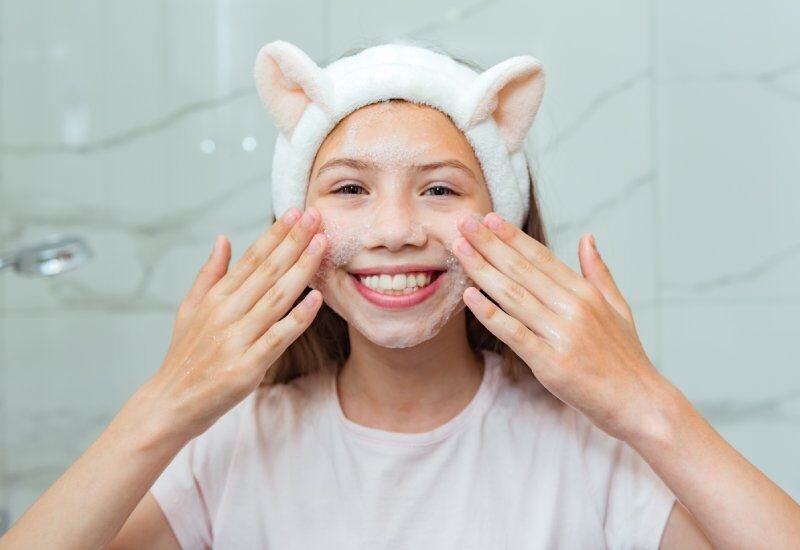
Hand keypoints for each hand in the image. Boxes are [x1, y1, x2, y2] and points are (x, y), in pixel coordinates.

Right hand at [147, 207, 327, 441]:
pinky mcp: (247, 367)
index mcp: (215, 298)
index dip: (276, 234)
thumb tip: (223, 239)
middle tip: (316, 217)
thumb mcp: (189, 309)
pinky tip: (316, 298)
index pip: (252, 258)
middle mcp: (226, 313)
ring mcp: (237, 339)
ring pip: (276, 298)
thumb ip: (210, 274)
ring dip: (302, 269)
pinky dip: (298, 317)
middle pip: (267, 271)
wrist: (169, 404)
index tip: (296, 213)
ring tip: (322, 245)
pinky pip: (278, 337)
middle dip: (295, 241)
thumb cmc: (184, 357)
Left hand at [452, 212, 673, 442]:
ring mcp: (561, 335)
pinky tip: (469, 296)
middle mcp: (573, 308)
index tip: (489, 217)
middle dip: (489, 244)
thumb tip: (587, 238)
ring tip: (459, 249)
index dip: (512, 236)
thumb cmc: (626, 357)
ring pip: (513, 296)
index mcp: (586, 293)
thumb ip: (598, 272)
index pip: (541, 257)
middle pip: (522, 270)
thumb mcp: (619, 308)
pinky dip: (490, 313)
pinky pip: (514, 333)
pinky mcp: (550, 363)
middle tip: (463, 222)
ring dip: (482, 270)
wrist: (640, 403)